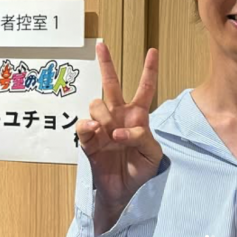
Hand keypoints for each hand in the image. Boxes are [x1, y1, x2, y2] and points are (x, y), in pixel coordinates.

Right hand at [76, 43, 161, 216]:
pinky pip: (84, 126)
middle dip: (106, 64)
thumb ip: (141, 138)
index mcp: (138, 116)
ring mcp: (102, 125)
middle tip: (101, 45)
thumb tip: (118, 131)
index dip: (149, 70)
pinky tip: (95, 132)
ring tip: (111, 135)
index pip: (146, 89)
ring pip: (96, 104)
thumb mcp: (152, 155)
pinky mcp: (88, 139)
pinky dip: (88, 127)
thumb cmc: (140, 170)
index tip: (152, 51)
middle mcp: (119, 115)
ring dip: (104, 116)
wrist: (122, 191)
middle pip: (111, 84)